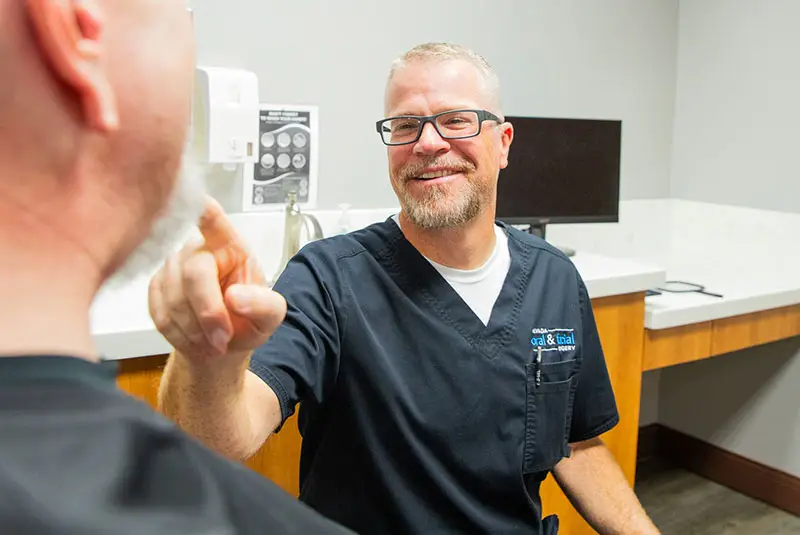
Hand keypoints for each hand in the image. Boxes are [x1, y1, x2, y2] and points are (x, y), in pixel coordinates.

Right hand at [148, 196, 286, 361]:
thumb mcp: (270, 317)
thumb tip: (236, 297)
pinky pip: (160, 314)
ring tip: (213, 343)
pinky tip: (195, 340)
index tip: (198, 199)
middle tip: (223, 340)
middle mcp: (197, 249)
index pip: (213, 219)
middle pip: (194, 273)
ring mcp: (172, 267)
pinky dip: (180, 335)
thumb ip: (264, 306)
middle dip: (208, 313)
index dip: (203, 209)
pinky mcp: (155, 288)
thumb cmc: (246, 321)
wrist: (219, 346)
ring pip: (174, 298)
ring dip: (194, 330)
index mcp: (230, 246)